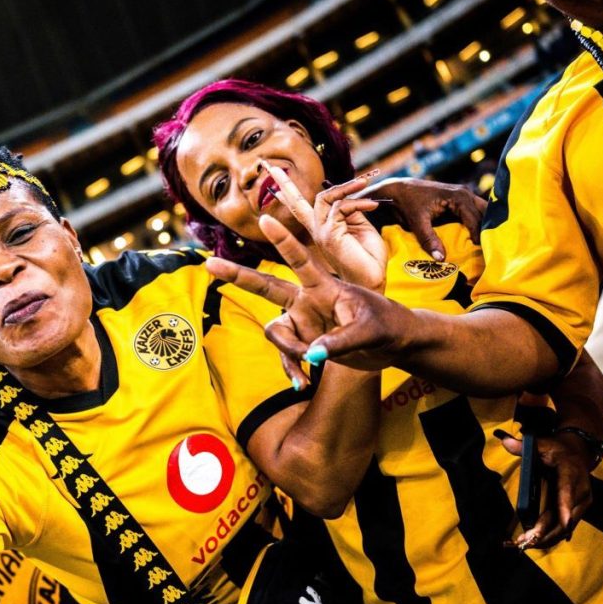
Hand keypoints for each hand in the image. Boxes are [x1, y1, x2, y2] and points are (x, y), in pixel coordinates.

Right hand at [206, 215, 382, 386]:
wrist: (394, 345)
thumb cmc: (386, 327)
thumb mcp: (367, 333)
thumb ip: (339, 342)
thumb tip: (311, 356)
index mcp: (325, 287)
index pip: (300, 260)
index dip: (282, 240)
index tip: (265, 219)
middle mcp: (307, 301)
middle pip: (265, 286)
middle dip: (237, 276)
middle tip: (208, 263)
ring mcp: (303, 322)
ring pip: (276, 333)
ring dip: (289, 353)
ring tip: (310, 371)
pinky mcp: (304, 342)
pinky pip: (287, 356)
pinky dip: (294, 370)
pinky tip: (304, 384)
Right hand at [263, 163, 385, 291]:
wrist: (373, 281)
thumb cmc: (369, 259)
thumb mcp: (362, 228)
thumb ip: (352, 211)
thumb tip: (349, 194)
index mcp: (322, 230)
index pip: (300, 209)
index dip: (289, 195)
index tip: (276, 183)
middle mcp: (317, 231)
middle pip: (296, 204)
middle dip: (285, 185)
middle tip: (273, 167)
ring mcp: (321, 233)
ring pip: (324, 198)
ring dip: (346, 187)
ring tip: (363, 183)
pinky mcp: (329, 234)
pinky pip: (341, 207)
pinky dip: (359, 202)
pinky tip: (372, 206)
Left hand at [364, 177, 486, 259]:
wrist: (399, 189)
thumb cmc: (407, 204)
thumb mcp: (417, 222)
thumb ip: (429, 239)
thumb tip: (441, 258)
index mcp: (458, 196)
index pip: (476, 219)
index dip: (480, 236)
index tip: (483, 252)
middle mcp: (465, 193)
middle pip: (485, 214)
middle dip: (489, 231)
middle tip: (491, 249)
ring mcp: (464, 195)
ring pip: (483, 212)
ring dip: (486, 226)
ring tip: (488, 244)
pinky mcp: (460, 199)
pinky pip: (475, 212)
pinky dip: (478, 223)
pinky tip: (480, 237)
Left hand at [497, 430, 593, 548]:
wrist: (576, 454)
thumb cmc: (555, 450)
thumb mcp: (541, 444)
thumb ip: (524, 446)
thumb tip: (505, 441)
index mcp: (572, 473)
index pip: (568, 492)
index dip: (566, 507)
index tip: (564, 523)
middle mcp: (581, 492)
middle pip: (565, 516)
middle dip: (547, 531)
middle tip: (526, 540)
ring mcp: (581, 504)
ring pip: (565, 527)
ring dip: (545, 538)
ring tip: (523, 545)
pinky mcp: (576, 512)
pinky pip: (564, 528)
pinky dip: (549, 537)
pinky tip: (532, 544)